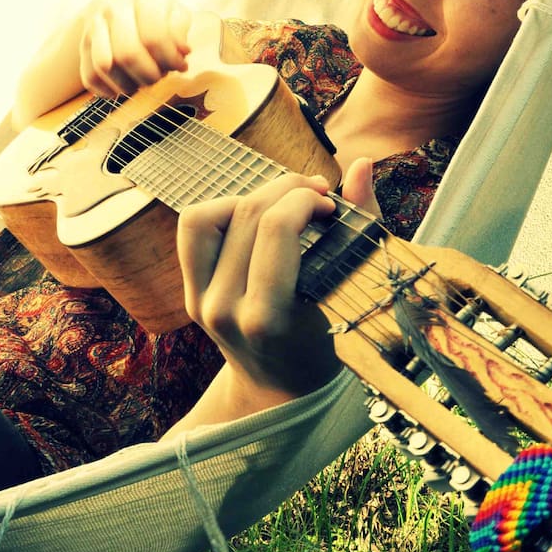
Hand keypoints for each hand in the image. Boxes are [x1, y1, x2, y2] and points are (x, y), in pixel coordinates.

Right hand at [80, 0, 191, 97]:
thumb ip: (181, 30)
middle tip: (160, 77)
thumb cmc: (155, 14)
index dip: (170, 60)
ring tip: (142, 81)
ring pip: (105, 66)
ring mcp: (94, 25)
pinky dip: (109, 90)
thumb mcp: (176, 13)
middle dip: (149, 75)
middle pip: (128, 54)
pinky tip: (125, 87)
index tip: (180, 67)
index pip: (154, 37)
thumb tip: (182, 50)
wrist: (116, 3)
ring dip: (129, 84)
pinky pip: (90, 76)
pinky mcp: (82, 44)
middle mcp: (114, 8)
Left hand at [175, 160, 378, 415]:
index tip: (332, 204)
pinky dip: (224, 208)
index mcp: (266, 317)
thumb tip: (362, 163)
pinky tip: (256, 215)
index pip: (275, 228)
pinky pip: (195, 227)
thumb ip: (360, 224)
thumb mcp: (349, 293)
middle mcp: (223, 308)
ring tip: (284, 202)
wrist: (279, 387)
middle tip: (318, 194)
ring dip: (254, 195)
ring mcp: (199, 300)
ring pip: (211, 214)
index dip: (306, 199)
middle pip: (248, 213)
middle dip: (289, 189)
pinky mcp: (189, 289)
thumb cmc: (325, 342)